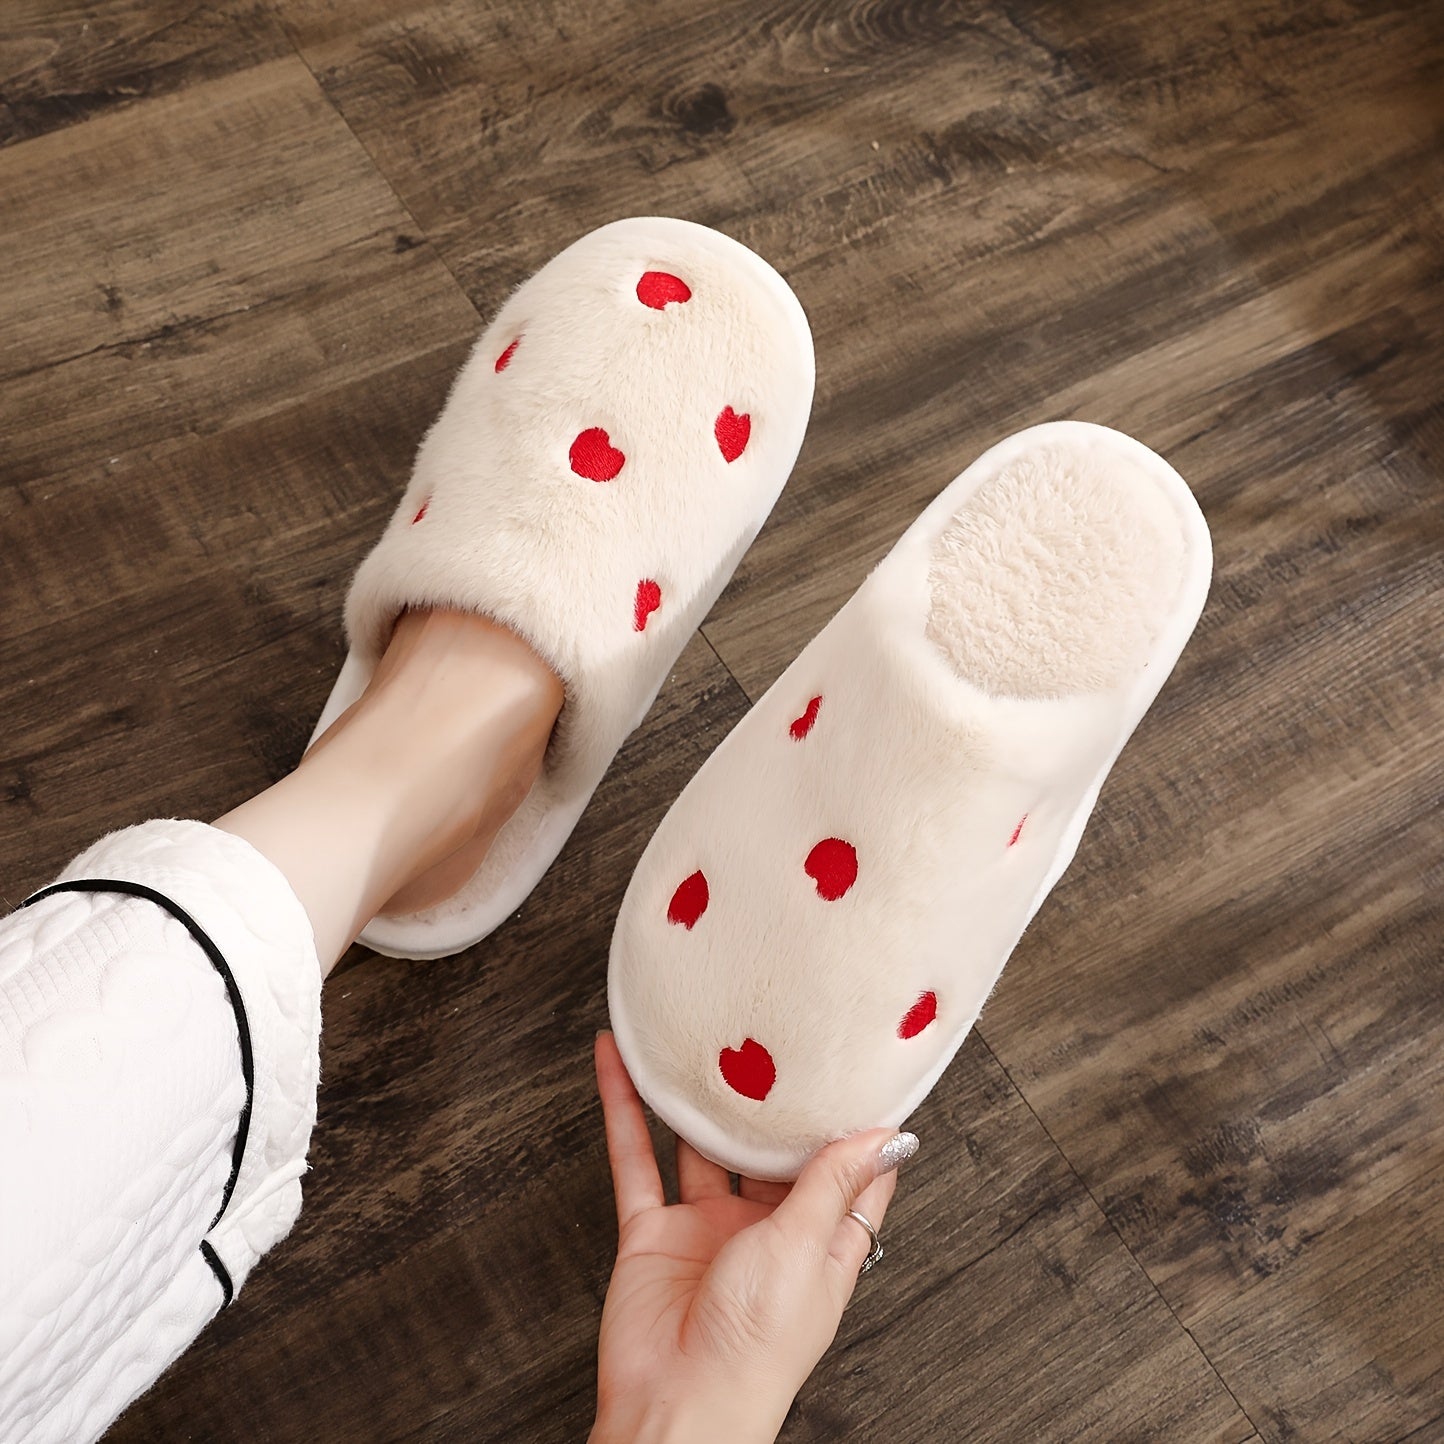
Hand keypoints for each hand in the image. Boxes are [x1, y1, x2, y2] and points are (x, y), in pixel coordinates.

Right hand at [589, 1032, 915, 1443]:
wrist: (677, 1406)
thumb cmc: (754, 1350)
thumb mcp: (805, 1248)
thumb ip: (833, 1182)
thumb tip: (888, 1134)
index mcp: (817, 1241)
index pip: (848, 1171)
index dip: (857, 1122)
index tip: (861, 1066)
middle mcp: (764, 1230)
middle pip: (770, 1149)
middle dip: (770, 1098)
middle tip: (772, 1028)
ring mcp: (706, 1228)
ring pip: (699, 1144)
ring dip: (695, 1096)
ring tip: (696, 1031)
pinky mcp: (653, 1232)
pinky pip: (635, 1157)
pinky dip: (624, 1108)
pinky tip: (617, 1064)